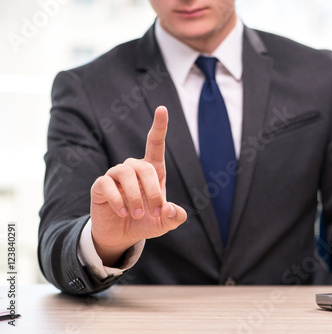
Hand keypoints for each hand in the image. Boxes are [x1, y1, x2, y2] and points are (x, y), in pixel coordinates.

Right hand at [90, 106, 186, 265]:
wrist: (121, 235)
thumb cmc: (146, 221)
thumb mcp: (164, 223)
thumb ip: (174, 217)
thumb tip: (170, 209)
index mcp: (152, 170)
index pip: (155, 143)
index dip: (159, 126)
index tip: (162, 108)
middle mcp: (133, 168)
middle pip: (144, 166)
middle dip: (153, 190)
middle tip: (157, 211)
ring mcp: (115, 175)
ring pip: (125, 172)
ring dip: (135, 196)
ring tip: (138, 214)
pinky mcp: (100, 186)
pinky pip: (107, 184)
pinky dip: (117, 199)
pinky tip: (123, 212)